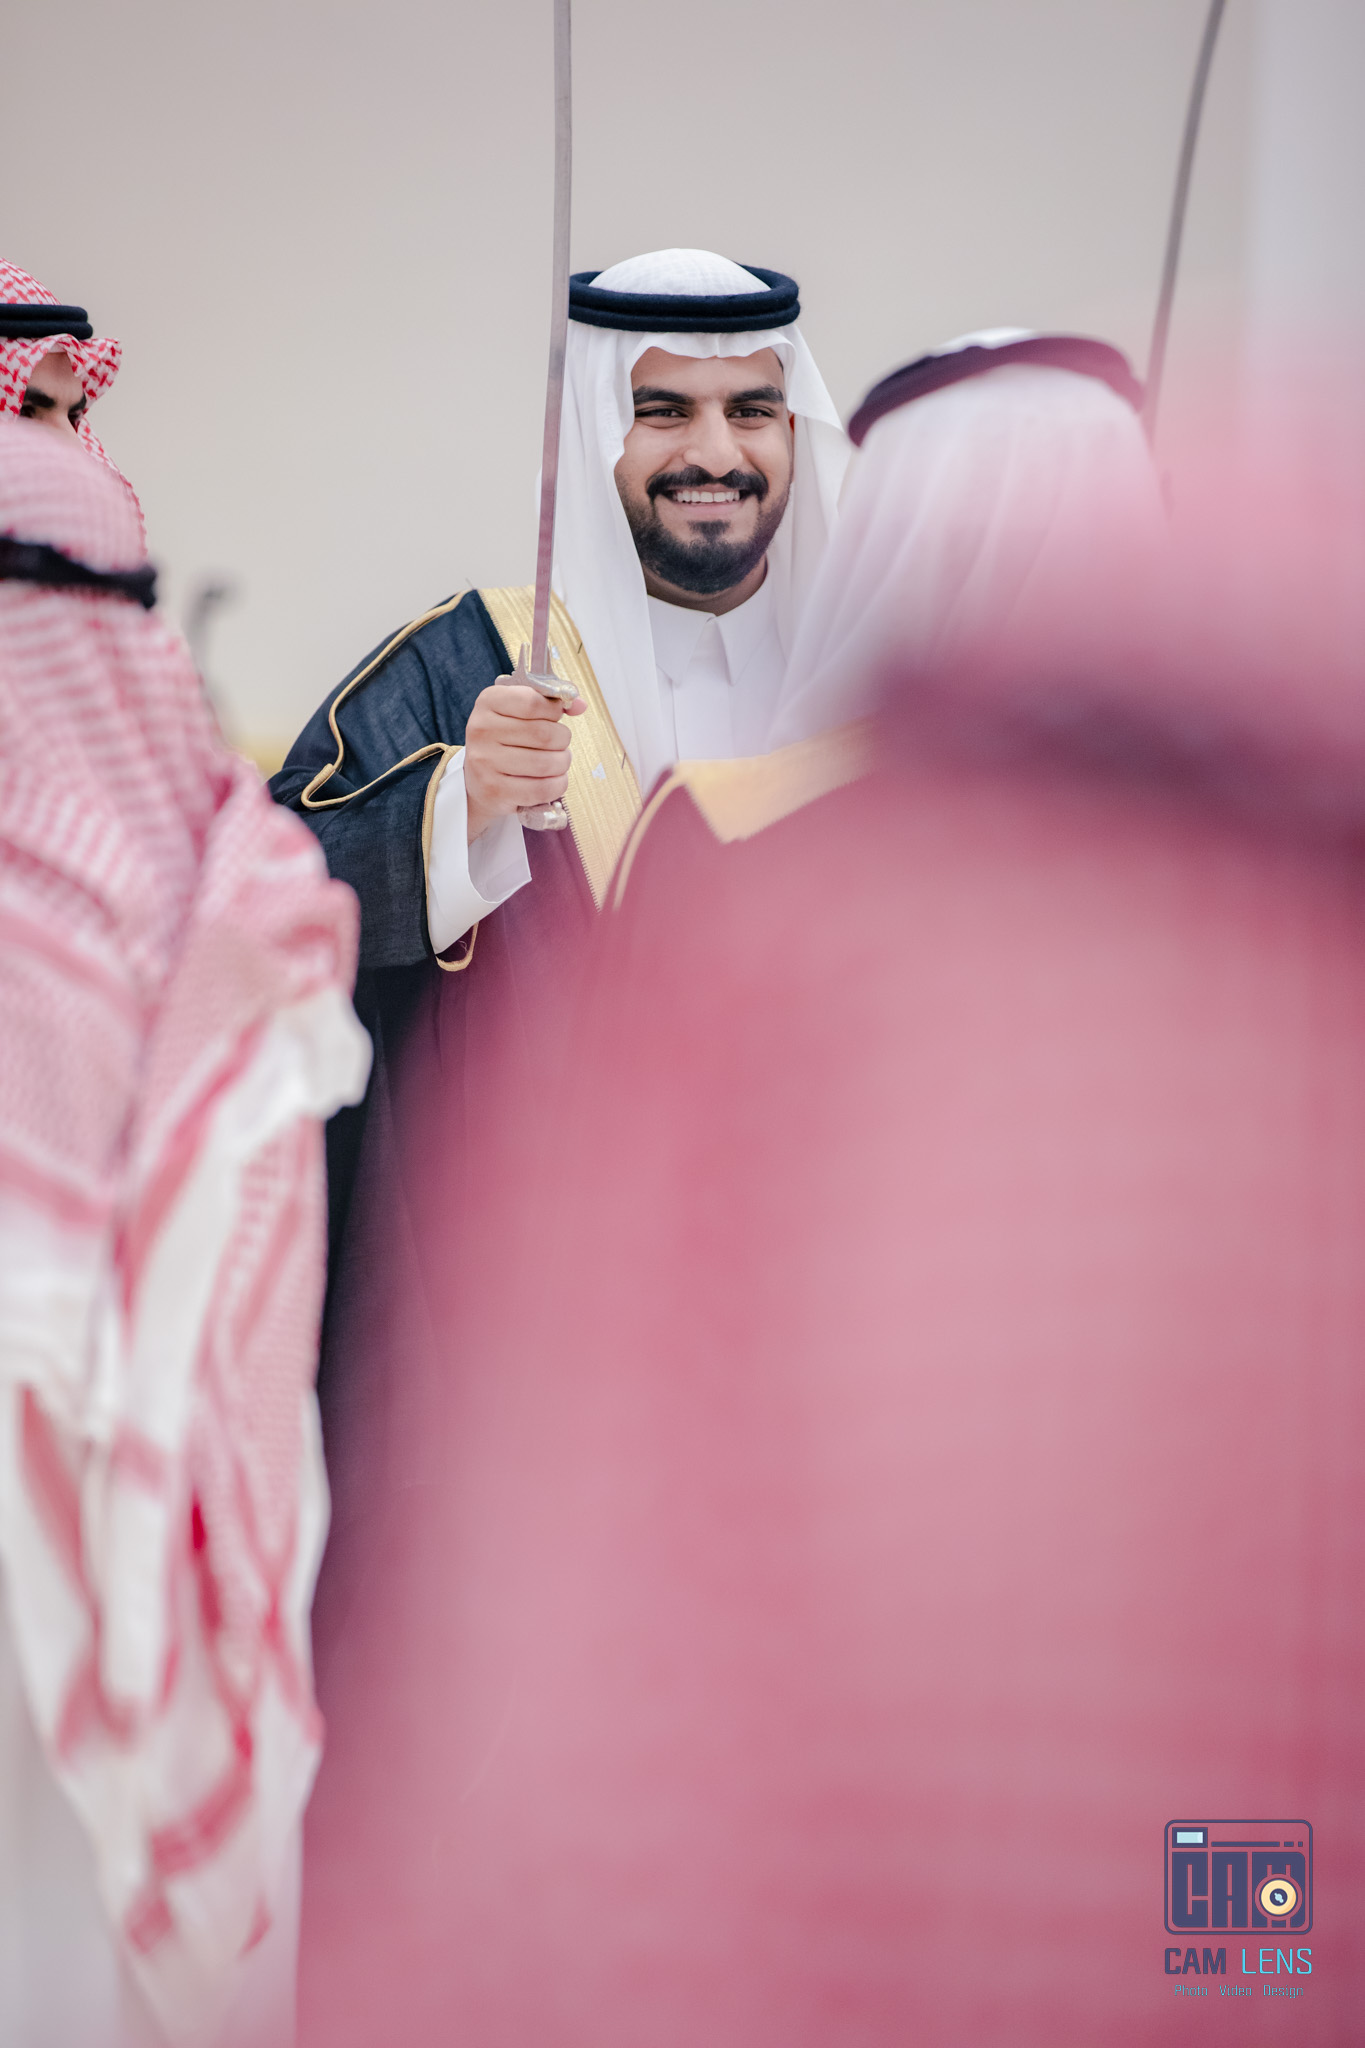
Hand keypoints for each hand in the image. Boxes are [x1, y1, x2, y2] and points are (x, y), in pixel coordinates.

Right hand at [462, 681, 585, 843]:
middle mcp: (481, 730)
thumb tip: (581, 705)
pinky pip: (542, 789)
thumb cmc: (507, 739)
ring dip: (562, 763)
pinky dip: (557, 785)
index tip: (554, 717)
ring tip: (557, 761)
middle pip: (544, 734)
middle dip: (563, 740)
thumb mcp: (519, 711)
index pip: (532, 701)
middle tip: (559, 743)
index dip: (554, 710)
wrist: (479, 780)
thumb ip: (551, 702)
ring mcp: (485, 762)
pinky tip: (552, 780)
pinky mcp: (495, 791)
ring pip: (547, 763)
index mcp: (488, 702)